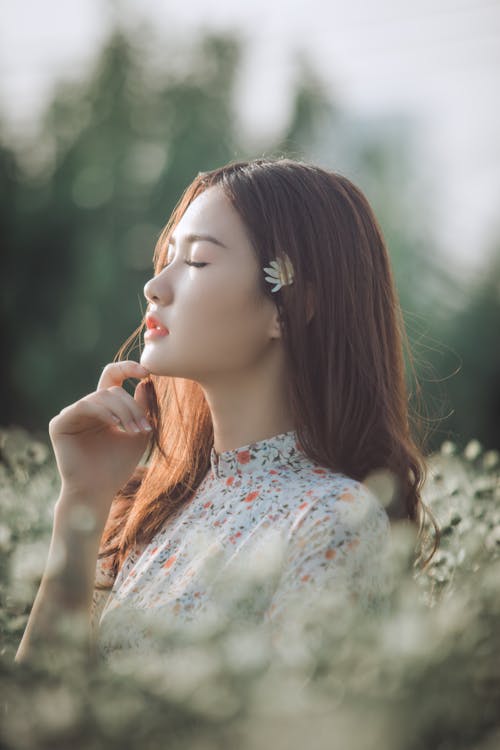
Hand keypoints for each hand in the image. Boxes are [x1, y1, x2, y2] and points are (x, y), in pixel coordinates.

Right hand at [48, 361, 152, 527]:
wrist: (98, 491)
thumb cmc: (117, 466)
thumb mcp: (138, 434)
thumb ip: (142, 409)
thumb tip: (145, 383)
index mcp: (103, 408)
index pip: (113, 377)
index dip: (127, 368)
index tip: (146, 372)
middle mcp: (85, 408)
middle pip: (111, 390)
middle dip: (132, 407)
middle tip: (145, 427)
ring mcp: (71, 415)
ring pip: (100, 396)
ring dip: (123, 411)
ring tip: (136, 431)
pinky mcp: (59, 424)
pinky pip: (84, 406)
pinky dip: (102, 412)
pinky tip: (115, 424)